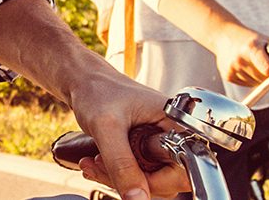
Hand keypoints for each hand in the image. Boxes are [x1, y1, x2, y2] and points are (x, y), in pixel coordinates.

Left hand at [66, 73, 191, 199]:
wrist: (82, 80)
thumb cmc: (97, 90)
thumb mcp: (107, 128)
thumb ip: (122, 165)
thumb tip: (137, 199)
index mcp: (175, 122)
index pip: (186, 167)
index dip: (161, 180)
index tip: (132, 179)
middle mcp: (171, 133)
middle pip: (167, 178)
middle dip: (132, 180)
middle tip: (101, 166)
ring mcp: (157, 142)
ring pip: (149, 178)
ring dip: (118, 178)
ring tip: (93, 162)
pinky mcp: (143, 148)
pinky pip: (136, 172)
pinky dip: (114, 173)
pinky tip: (95, 163)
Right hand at [212, 25, 268, 86]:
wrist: (223, 35)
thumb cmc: (248, 39)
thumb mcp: (262, 40)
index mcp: (251, 47)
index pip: (268, 69)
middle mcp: (240, 59)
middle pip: (263, 78)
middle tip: (268, 65)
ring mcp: (232, 68)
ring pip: (255, 83)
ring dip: (259, 78)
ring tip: (255, 64)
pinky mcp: (228, 76)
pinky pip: (247, 84)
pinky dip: (250, 79)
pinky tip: (247, 68)